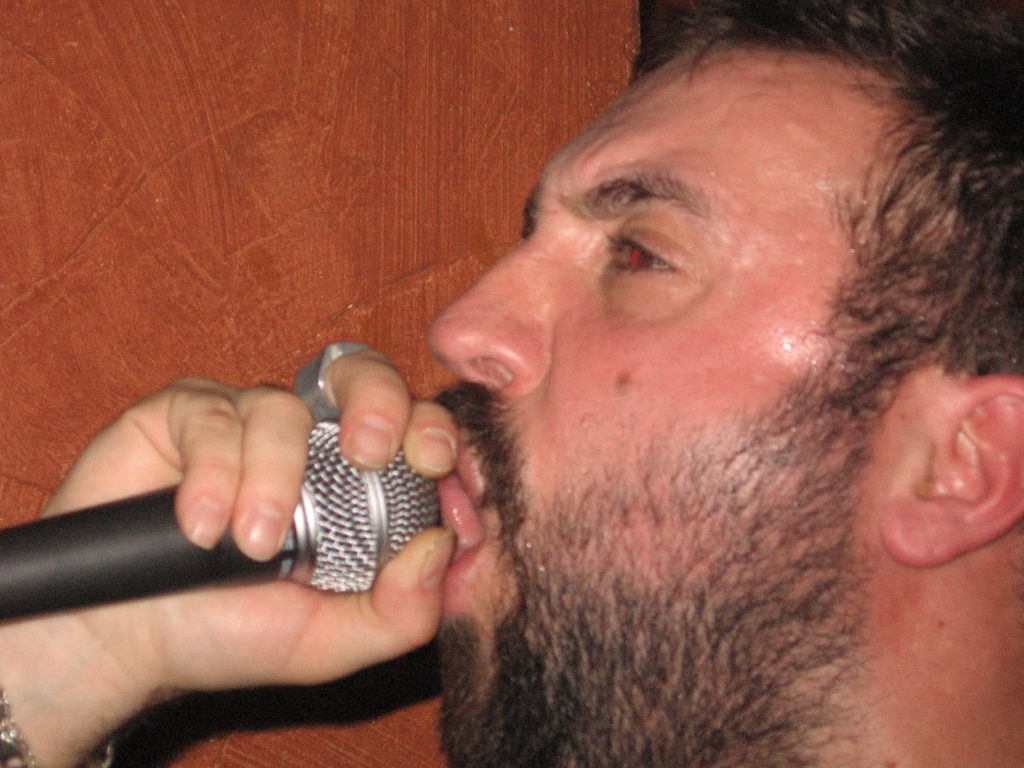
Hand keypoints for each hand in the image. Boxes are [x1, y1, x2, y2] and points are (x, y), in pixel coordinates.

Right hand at [0, 350, 456, 767]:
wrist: (128, 641)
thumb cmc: (234, 632)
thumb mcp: (332, 640)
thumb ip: (402, 610)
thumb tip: (440, 545)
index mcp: (356, 482)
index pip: (413, 429)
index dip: (434, 434)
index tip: (438, 468)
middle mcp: (309, 440)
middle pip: (362, 375)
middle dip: (379, 402)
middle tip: (370, 453)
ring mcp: (245, 421)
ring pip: (282, 406)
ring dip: (272, 477)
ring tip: (250, 544)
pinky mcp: (183, 415)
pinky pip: (212, 415)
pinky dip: (213, 473)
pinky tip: (200, 526)